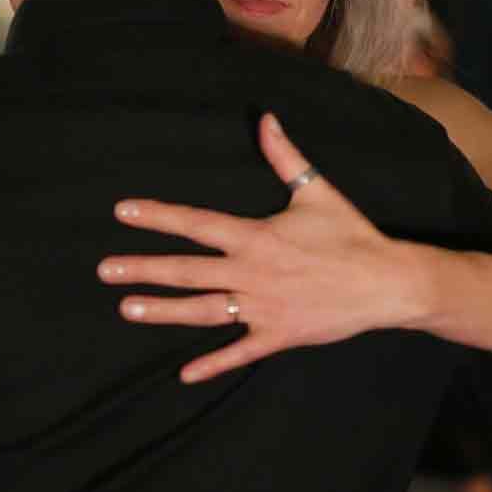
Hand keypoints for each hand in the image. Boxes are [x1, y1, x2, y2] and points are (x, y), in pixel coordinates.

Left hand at [97, 113, 417, 382]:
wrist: (385, 283)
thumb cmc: (350, 234)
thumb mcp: (316, 191)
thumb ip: (284, 156)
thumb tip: (265, 118)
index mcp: (255, 236)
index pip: (196, 224)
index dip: (158, 216)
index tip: (122, 212)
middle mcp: (251, 273)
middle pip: (187, 271)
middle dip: (143, 269)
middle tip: (105, 271)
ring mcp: (262, 308)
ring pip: (203, 311)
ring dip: (164, 310)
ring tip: (128, 309)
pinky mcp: (278, 335)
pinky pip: (239, 352)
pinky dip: (213, 364)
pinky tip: (185, 374)